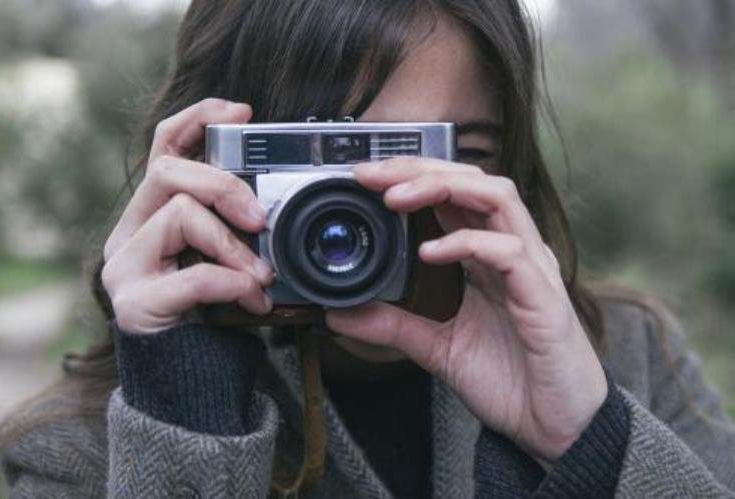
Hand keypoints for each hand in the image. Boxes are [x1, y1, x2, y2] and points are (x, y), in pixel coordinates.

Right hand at [101, 99, 273, 333]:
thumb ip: (233, 229)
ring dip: (233, 245)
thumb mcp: (226, 260)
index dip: (198, 119)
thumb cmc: (212, 317)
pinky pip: (189, 277)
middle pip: (168, 173)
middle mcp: (129, 234)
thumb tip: (272, 204)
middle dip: (225, 187)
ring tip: (261, 277)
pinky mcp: (134, 306)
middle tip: (261, 219)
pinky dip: (229, 283)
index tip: (242, 111)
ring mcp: (124, 269)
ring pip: (180, 215)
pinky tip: (249, 300)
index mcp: (153, 216)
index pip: (164, 148)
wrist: (190, 383)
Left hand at [325, 158, 606, 462]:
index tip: (363, 178)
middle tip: (370, 175)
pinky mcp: (544, 298)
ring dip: (443, 188)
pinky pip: (510, 252)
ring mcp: (531, 269)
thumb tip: (339, 312)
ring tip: (396, 199)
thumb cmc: (509, 378)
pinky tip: (429, 253)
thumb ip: (392, 325)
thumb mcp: (435, 345)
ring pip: (497, 197)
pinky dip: (468, 243)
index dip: (410, 176)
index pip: (452, 194)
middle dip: (419, 169)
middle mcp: (511, 251)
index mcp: (487, 255)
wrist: (554, 428)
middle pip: (472, 180)